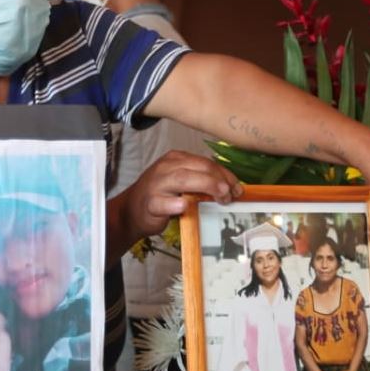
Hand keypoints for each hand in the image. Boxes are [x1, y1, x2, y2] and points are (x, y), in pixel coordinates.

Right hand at [119, 151, 240, 241]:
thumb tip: (230, 187)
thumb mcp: (181, 183)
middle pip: (198, 168)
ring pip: (183, 179)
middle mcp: (166, 167)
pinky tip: (185, 207)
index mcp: (176, 159)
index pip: (205, 162)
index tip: (237, 188)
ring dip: (206, 186)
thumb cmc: (161, 196)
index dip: (225, 174)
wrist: (131, 211)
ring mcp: (157, 184)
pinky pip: (163, 202)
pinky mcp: (150, 203)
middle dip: (219, 180)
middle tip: (231, 195)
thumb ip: (201, 181)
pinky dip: (175, 204)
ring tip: (221, 197)